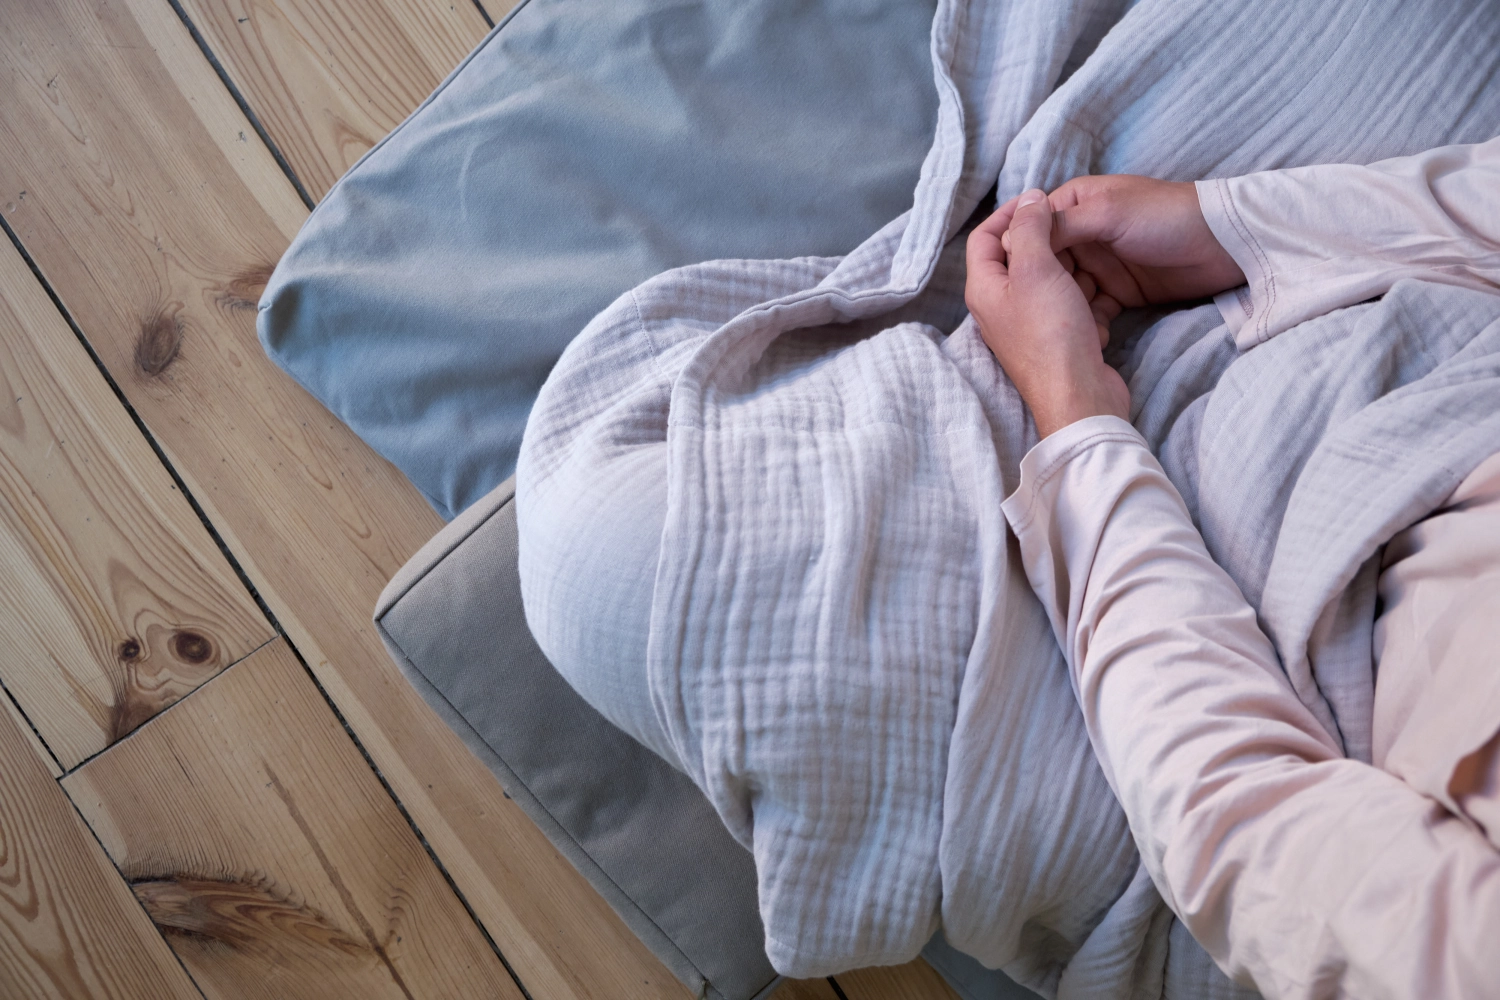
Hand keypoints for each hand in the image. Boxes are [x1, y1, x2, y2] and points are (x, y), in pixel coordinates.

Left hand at [966, 189, 1129, 437]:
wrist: (1079, 395)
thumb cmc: (1052, 332)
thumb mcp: (1036, 269)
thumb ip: (1029, 229)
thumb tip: (1030, 199)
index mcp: (983, 289)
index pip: (983, 237)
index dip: (1008, 213)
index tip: (1040, 200)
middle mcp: (998, 307)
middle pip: (1016, 257)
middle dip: (1044, 240)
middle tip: (1071, 228)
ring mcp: (1025, 325)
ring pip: (1046, 280)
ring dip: (1069, 269)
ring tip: (1090, 262)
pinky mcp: (1053, 339)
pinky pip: (1066, 305)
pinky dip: (1081, 298)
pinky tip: (1097, 300)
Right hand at [1005, 175, 1244, 330]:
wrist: (1222, 247)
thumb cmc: (1164, 218)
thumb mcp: (1106, 214)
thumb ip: (1060, 226)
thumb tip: (1012, 239)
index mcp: (1074, 203)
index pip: (1031, 228)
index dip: (1019, 252)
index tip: (1010, 280)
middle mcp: (1082, 233)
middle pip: (1044, 262)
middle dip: (1037, 285)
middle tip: (1030, 309)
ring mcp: (1099, 263)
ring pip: (1063, 287)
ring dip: (1059, 304)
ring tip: (1056, 323)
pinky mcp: (1117, 290)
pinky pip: (1088, 306)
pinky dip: (1084, 318)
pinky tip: (1082, 331)